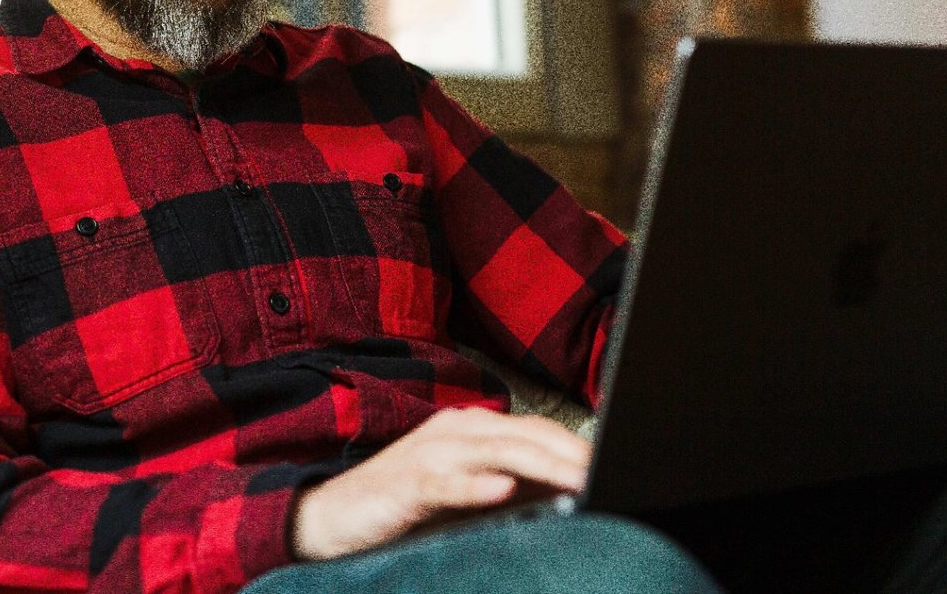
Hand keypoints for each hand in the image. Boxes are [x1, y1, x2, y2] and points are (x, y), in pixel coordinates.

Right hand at [289, 407, 589, 560]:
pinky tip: (504, 491)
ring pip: (496, 453)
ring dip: (541, 466)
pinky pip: (447, 482)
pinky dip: (476, 485)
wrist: (331, 518)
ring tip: (579, 479)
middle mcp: (453, 431)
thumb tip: (570, 497)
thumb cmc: (403, 508)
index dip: (576, 446)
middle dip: (570, 454)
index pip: (536, 432)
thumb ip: (512, 489)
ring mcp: (428, 454)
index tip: (615, 463)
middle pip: (524, 437)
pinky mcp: (406, 484)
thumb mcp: (466, 495)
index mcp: (470, 429)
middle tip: (611, 471)